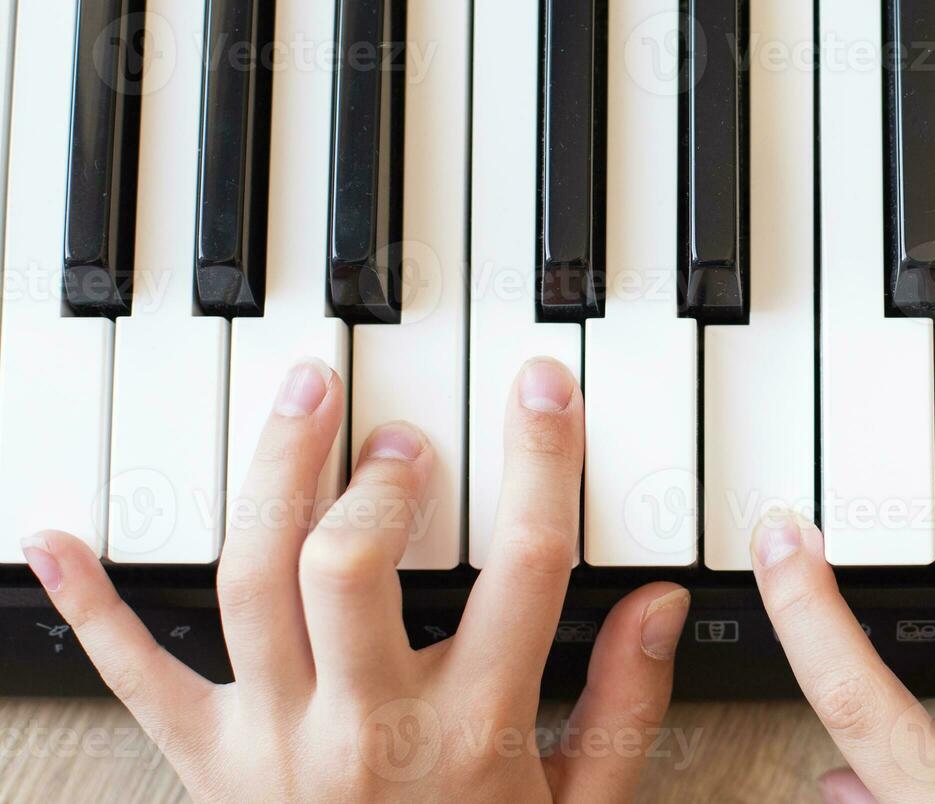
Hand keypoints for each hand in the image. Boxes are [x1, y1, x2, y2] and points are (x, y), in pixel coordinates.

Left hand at [20, 357, 688, 801]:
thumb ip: (625, 704)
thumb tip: (658, 604)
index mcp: (473, 731)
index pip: (524, 564)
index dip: (539, 460)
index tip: (539, 389)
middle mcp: (367, 727)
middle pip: (352, 562)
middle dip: (377, 474)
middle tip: (400, 432)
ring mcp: (276, 740)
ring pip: (253, 581)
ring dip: (272, 476)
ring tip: (300, 399)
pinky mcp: (208, 761)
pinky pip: (136, 675)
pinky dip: (91, 605)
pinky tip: (57, 542)